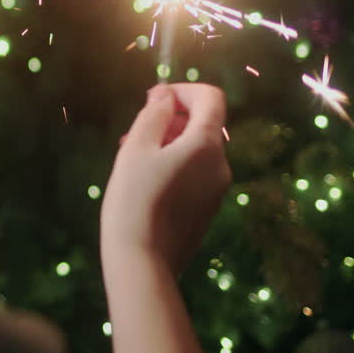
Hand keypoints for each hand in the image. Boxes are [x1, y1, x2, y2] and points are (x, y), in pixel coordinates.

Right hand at [102, 84, 230, 275]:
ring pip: (196, 151)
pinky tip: (145, 181)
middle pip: (203, 125)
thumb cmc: (134, 200)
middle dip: (170, 119)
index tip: (153, 99)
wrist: (143, 262)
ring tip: (132, 157)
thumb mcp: (136, 149)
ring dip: (168, 143)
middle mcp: (220, 164)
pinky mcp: (207, 209)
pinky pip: (195, 174)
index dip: (183, 90)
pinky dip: (174, 165)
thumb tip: (166, 95)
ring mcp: (217, 190)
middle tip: (133, 131)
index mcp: (206, 145)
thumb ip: (153, 115)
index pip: (210, 98)